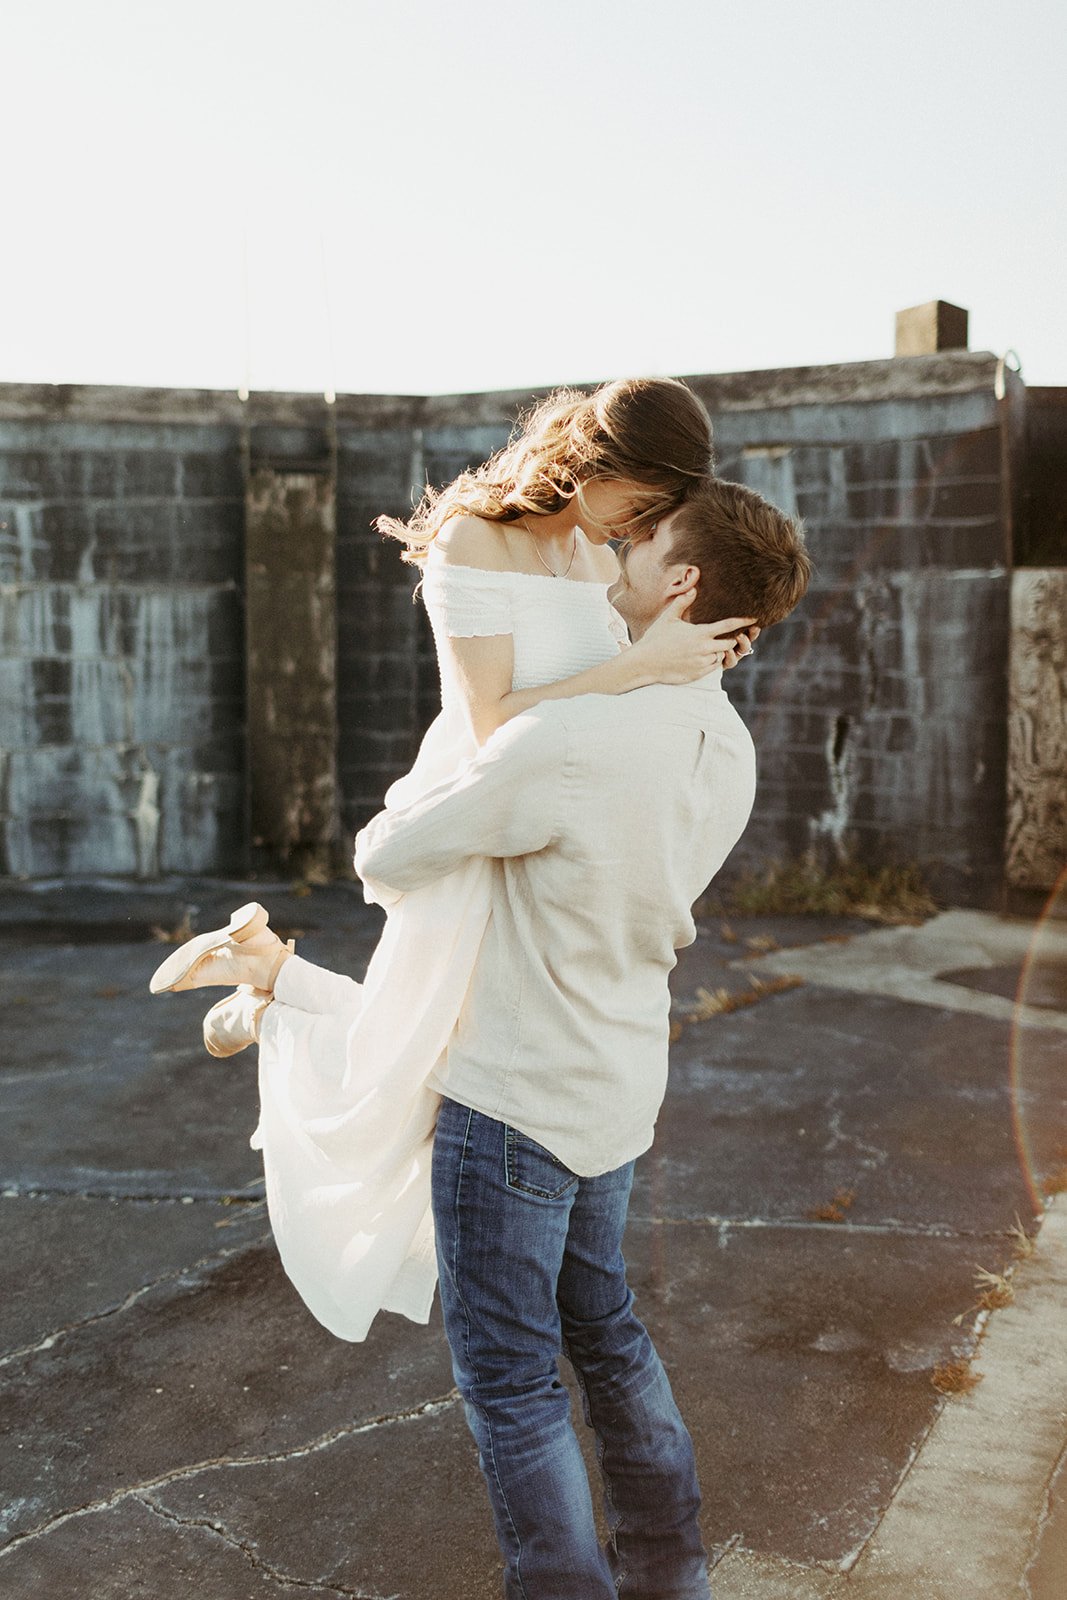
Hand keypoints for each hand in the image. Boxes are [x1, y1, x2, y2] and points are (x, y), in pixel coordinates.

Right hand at [633, 596, 757, 684]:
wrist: (645, 662)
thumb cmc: (656, 638)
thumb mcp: (668, 618)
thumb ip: (683, 602)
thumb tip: (693, 588)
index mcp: (699, 633)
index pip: (727, 626)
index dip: (743, 621)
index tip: (753, 618)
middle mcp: (703, 648)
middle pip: (730, 643)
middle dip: (730, 639)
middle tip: (725, 636)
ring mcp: (701, 662)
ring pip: (722, 656)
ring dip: (720, 651)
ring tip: (707, 646)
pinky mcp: (698, 674)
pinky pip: (713, 667)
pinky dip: (712, 661)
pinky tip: (701, 657)